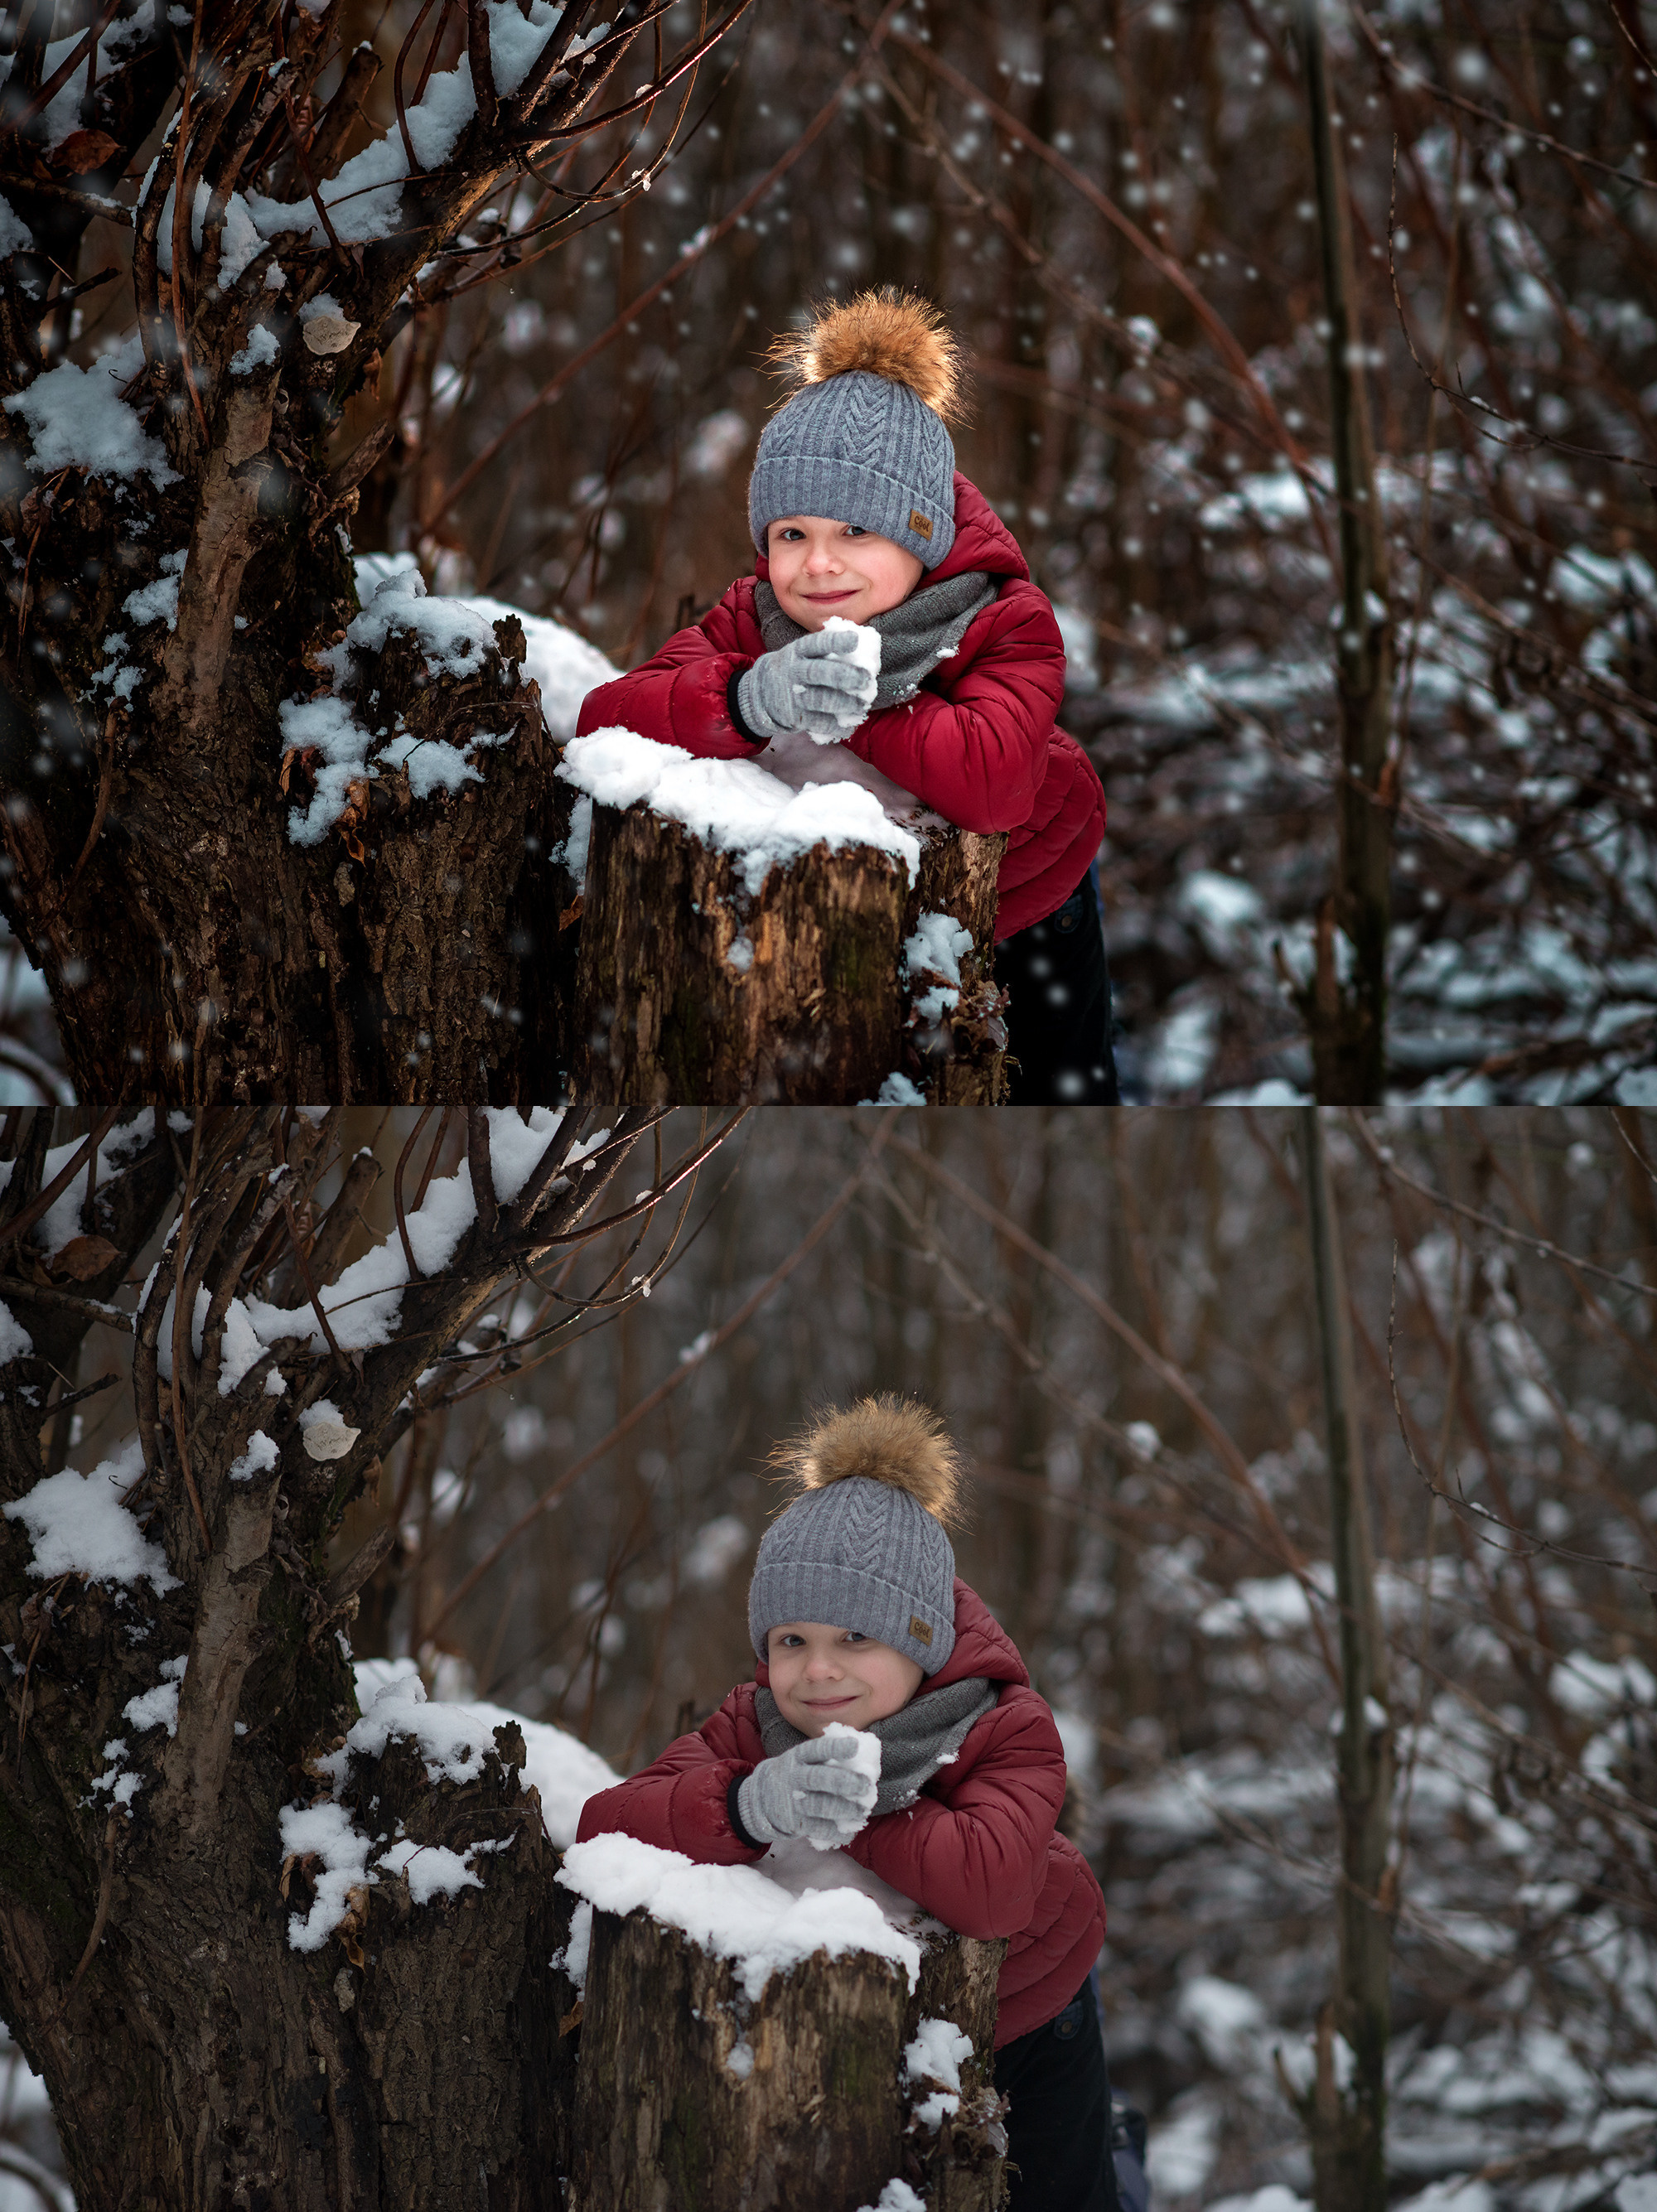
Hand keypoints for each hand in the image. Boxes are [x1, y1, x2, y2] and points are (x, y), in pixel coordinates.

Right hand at [736, 628, 876, 742]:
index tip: (854, 640)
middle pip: (819, 672)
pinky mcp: (794, 716)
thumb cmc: (793, 670)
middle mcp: (793, 671)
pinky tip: (849, 726)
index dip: (835, 642)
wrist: (759, 694)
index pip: (816, 643)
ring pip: (821, 699)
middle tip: (866, 680)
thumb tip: (863, 652)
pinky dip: (836, 726)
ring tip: (861, 706)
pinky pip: (818, 723)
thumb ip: (823, 652)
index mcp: (797, 652)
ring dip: (845, 704)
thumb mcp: (800, 654)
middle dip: (845, 676)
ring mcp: (792, 695)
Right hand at [736, 1732, 878, 1850]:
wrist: (760, 1799)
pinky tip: (850, 1831)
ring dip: (845, 1809)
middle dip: (844, 1781)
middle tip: (865, 1785)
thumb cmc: (794, 1774)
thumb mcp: (801, 1760)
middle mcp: (793, 1777)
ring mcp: (793, 1801)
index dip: (834, 1748)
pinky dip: (837, 1831)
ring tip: (862, 1811)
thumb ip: (825, 1760)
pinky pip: (818, 1829)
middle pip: (818, 1778)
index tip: (854, 1746)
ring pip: (820, 1805)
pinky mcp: (794, 1823)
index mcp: (797, 1757)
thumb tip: (863, 1763)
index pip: (815, 1749)